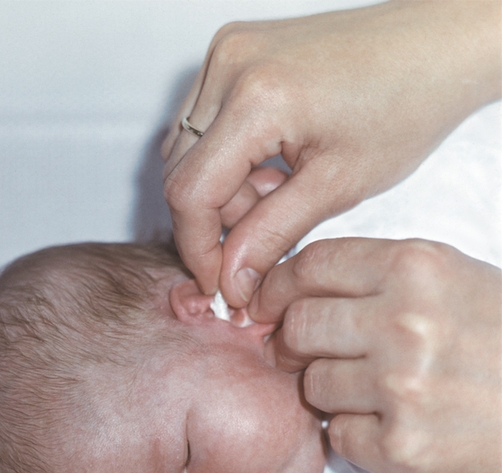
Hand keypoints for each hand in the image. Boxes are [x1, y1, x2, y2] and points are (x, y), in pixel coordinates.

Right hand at [162, 1, 500, 305]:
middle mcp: (229, 65)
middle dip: (216, 221)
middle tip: (262, 236)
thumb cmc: (407, 102)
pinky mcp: (234, 55)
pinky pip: (203, 127)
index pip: (190, 193)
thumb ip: (272, 236)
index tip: (217, 281)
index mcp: (256, 98)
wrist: (434, 47)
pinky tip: (270, 168)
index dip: (198, 249)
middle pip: (181, 173)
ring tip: (280, 192)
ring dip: (224, 191)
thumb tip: (232, 279)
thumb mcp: (338, 186)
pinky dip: (228, 161)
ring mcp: (227, 55)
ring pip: (188, 153)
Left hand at [250, 238, 501, 472]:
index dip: (277, 286)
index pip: (311, 266)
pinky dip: (355, 435)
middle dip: (292, 341)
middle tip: (303, 353)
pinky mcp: (404, 448)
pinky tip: (393, 427)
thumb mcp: (451, 278)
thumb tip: (296, 293)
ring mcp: (402, 387)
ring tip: (373, 393)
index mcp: (414, 267)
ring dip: (329, 391)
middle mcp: (403, 321)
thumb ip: (375, 277)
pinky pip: (338, 437)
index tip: (266, 303)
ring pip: (313, 384)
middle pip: (299, 325)